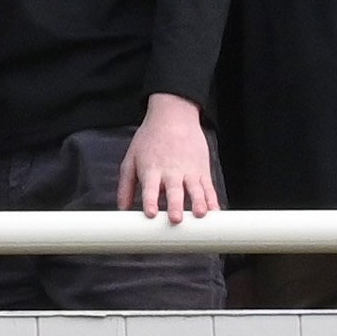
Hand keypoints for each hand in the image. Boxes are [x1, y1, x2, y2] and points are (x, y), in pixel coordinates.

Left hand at [120, 97, 218, 223]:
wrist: (174, 116)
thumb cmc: (151, 139)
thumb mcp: (132, 159)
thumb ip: (126, 186)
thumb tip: (122, 209)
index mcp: (151, 170)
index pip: (150, 189)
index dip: (150, 201)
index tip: (151, 213)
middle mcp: (171, 172)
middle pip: (174, 192)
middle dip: (175, 206)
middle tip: (176, 219)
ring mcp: (189, 171)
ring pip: (195, 190)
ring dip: (198, 203)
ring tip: (200, 214)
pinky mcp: (202, 170)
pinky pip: (208, 187)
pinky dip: (212, 199)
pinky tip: (214, 211)